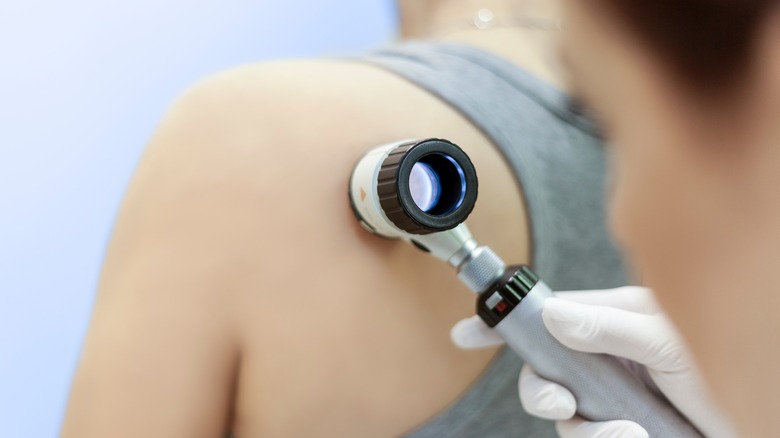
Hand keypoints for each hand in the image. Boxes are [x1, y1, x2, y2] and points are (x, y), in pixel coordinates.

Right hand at [451, 287, 735, 437]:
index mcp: (614, 321)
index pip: (547, 314)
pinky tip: (637, 437)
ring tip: (630, 433)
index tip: (466, 333)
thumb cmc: (732, 370)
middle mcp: (607, 359)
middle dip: (540, 391)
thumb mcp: (673, 344)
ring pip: (566, 416)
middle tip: (559, 403)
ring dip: (591, 431)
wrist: (759, 418)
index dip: (504, 323)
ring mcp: (613, 397)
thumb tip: (555, 313)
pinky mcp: (621, 429)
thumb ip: (613, 327)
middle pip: (544, 372)